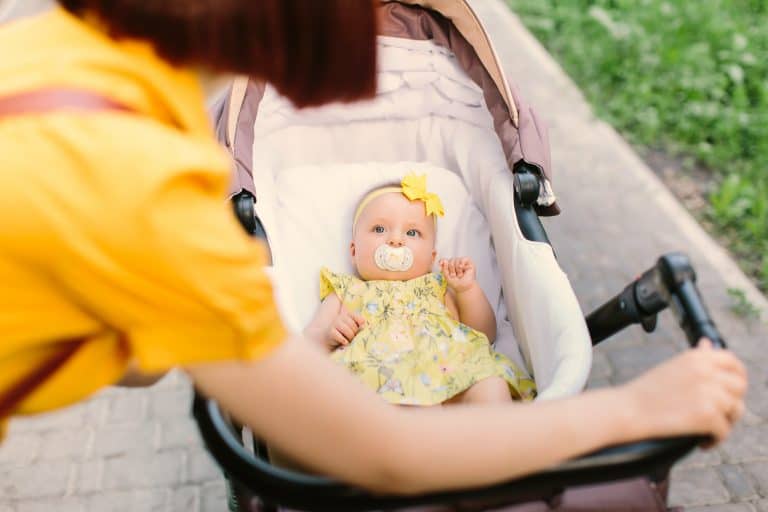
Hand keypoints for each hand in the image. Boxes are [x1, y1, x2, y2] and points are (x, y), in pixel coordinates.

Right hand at [327, 306, 364, 348]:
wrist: (330, 339)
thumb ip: (359, 327)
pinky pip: (340, 337)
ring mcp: (335, 323)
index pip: (359, 318)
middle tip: (353, 337)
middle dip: (355, 333)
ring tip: (349, 340)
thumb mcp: (352, 329)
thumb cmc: (344, 334)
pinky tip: (344, 342)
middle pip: (353, 326)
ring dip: (350, 338)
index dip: (361, 326)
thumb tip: (363, 326)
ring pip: (348, 331)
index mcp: (348, 314)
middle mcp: (341, 317)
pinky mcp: (331, 332)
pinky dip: (344, 341)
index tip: (361, 329)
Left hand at [439, 257, 475, 292]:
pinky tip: (461, 267)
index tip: (440, 264)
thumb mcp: (447, 277)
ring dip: (457, 269)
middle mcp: (455, 263)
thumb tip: (445, 260)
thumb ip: (444, 269)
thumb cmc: (456, 284)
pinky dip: (462, 263)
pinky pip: (463, 259)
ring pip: (456, 260)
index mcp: (449, 266)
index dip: (442, 260)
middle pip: (450, 260)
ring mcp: (462, 262)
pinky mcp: (469, 263)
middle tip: (455, 276)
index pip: (444, 260)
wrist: (464, 288)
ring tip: (460, 275)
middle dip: (451, 269)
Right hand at [622, 339, 746, 445]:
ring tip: (707, 429)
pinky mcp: (707, 415)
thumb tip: (708, 344)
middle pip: (739, 387)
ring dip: (724, 422)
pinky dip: (714, 440)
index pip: (733, 362)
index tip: (731, 390)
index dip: (737, 376)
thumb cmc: (645, 391)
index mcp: (697, 357)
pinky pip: (724, 431)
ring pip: (735, 410)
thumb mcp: (672, 366)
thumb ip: (696, 358)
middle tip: (717, 414)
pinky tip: (701, 442)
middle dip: (732, 401)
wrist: (627, 410)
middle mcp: (706, 371)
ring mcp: (709, 393)